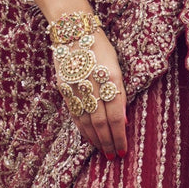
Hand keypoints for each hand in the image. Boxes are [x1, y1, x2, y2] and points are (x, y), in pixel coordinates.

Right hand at [53, 27, 127, 158]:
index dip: (120, 136)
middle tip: (114, 156)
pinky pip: (75, 114)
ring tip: (103, 151)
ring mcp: (77, 88)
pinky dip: (82, 129)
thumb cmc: (100, 47)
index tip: (124, 150)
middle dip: (108, 142)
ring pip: (86, 122)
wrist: (74, 31)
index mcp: (110, 78)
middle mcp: (93, 85)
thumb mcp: (116, 66)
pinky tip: (88, 137)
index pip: (116, 116)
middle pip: (101, 123)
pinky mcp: (64, 89)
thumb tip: (123, 120)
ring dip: (95, 139)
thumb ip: (120, 93)